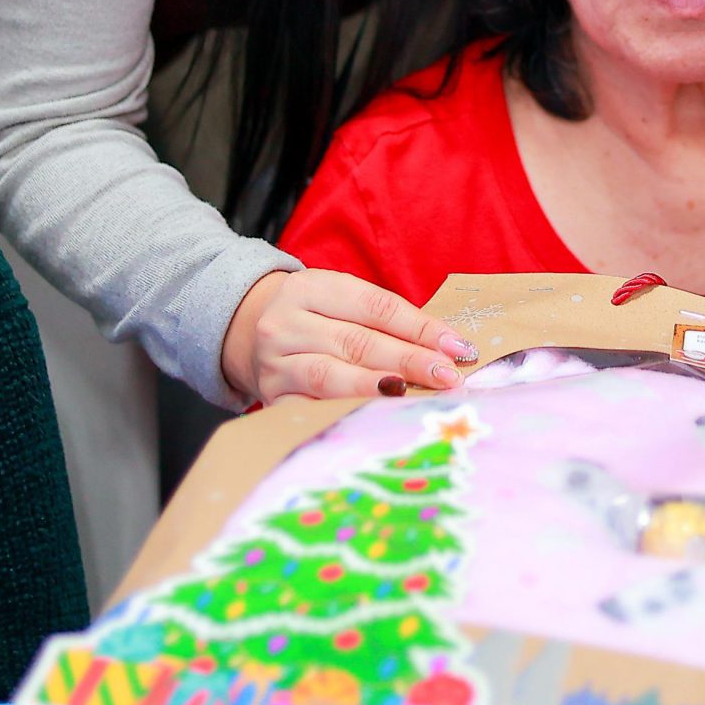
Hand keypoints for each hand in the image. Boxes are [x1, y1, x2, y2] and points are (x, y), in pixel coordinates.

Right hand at [220, 269, 475, 404]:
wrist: (247, 333)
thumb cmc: (314, 318)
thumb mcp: (340, 301)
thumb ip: (386, 320)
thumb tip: (447, 348)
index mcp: (311, 287)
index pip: (376, 306)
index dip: (421, 327)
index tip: (458, 347)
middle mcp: (287, 322)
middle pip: (358, 342)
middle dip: (410, 361)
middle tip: (449, 377)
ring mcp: (274, 362)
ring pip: (332, 376)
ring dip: (380, 388)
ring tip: (416, 395)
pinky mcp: (270, 398)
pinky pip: (313, 408)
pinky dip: (347, 412)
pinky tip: (376, 417)